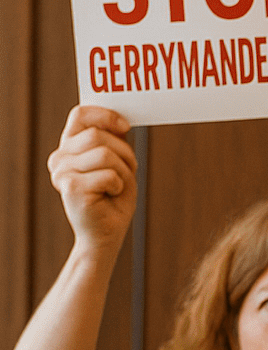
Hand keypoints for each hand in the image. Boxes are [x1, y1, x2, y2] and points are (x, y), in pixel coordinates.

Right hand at [46, 105, 137, 252]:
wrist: (107, 234)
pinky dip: (119, 186)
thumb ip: (114, 141)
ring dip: (123, 171)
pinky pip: (109, 175)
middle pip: (98, 135)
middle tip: (126, 173)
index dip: (105, 115)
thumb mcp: (118, 163)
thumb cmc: (114, 198)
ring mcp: (62, 172)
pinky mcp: (71, 188)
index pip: (80, 115)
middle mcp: (60, 157)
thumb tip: (121, 121)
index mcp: (69, 147)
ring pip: (105, 154)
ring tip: (116, 186)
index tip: (126, 127)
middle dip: (124, 153)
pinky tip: (110, 196)